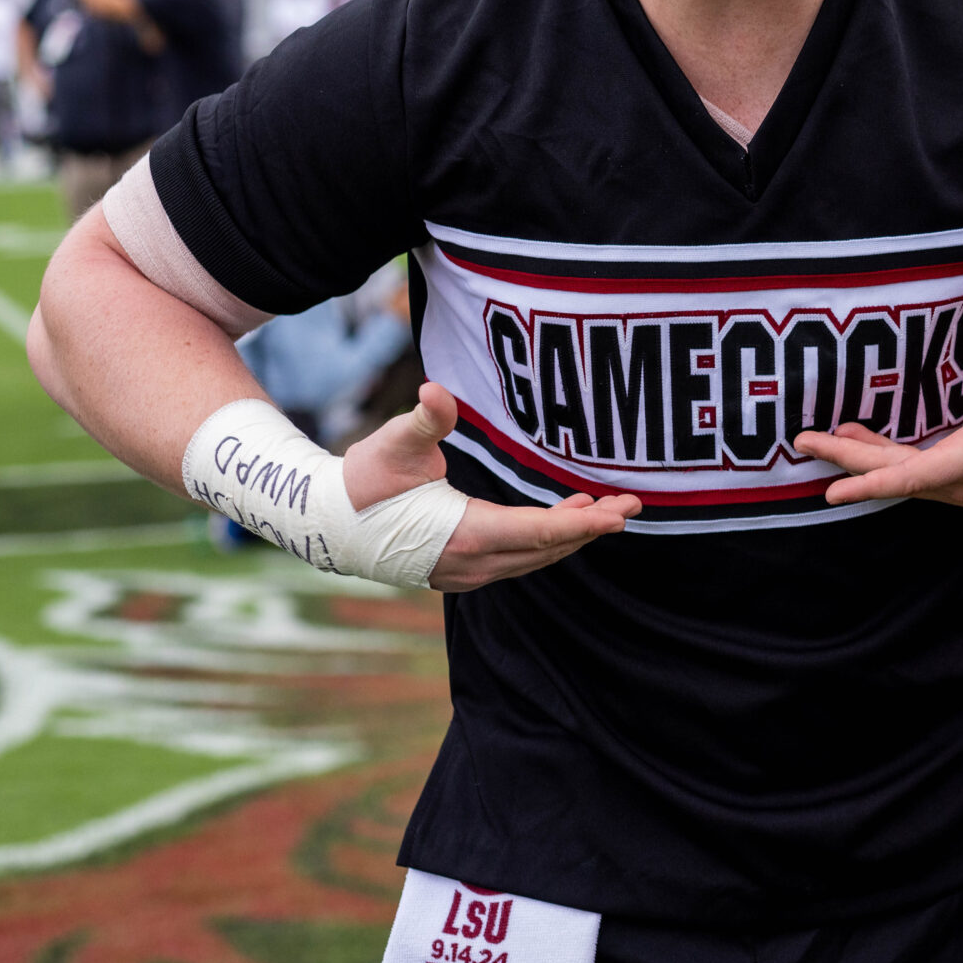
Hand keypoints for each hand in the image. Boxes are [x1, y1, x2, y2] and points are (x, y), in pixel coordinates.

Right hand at [343, 383, 639, 591]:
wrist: (329, 522)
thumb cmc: (363, 480)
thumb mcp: (394, 445)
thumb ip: (426, 420)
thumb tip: (435, 389)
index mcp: (465, 535)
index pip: (540, 533)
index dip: (585, 523)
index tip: (622, 513)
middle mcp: (473, 564)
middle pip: (547, 549)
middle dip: (592, 527)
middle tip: (633, 504)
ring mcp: (468, 573)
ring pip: (535, 557)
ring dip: (571, 534)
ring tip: (605, 506)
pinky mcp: (464, 570)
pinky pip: (519, 558)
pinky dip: (547, 540)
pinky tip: (566, 516)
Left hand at [799, 335, 962, 507]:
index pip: (912, 477)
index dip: (870, 481)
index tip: (832, 489)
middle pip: (895, 476)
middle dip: (847, 461)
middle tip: (803, 441)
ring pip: (902, 475)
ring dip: (864, 458)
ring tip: (825, 439)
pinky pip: (914, 472)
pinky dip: (885, 458)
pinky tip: (863, 439)